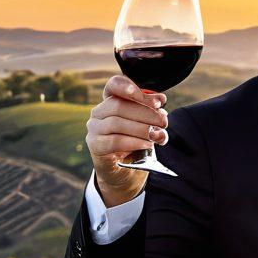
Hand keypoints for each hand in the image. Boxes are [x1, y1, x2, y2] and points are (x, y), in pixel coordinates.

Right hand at [86, 76, 168, 204]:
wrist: (126, 171)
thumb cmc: (137, 143)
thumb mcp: (147, 125)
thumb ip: (152, 112)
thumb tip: (160, 100)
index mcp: (111, 101)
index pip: (114, 86)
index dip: (129, 87)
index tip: (153, 98)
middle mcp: (99, 112)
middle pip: (118, 105)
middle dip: (146, 113)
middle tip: (163, 122)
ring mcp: (94, 128)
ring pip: (116, 122)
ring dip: (141, 128)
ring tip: (157, 135)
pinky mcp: (95, 145)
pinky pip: (114, 141)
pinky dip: (134, 142)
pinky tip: (147, 144)